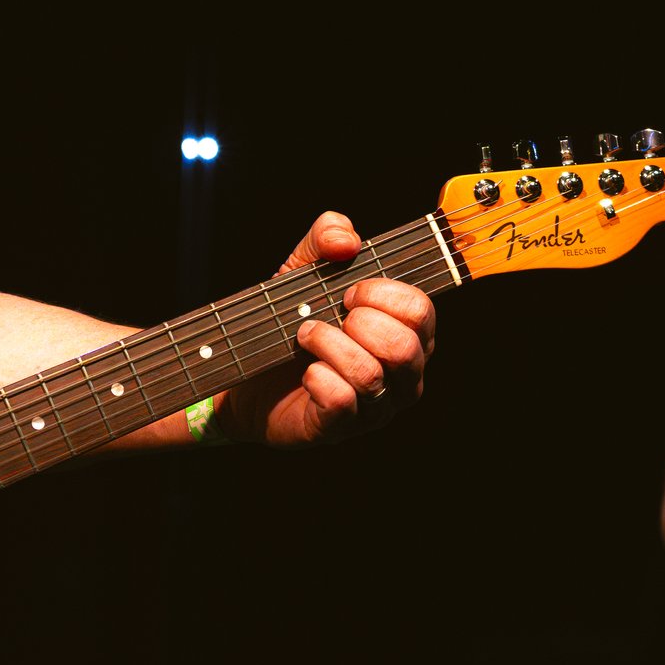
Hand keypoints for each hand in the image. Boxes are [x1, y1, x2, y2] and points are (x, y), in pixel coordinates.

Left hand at [216, 210, 435, 445]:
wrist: (244, 367)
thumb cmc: (289, 318)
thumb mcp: (304, 266)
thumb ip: (327, 236)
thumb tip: (347, 240)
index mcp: (407, 333)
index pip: (420, 310)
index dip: (382, 294)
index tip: (349, 291)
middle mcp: (402, 375)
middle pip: (405, 348)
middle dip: (359, 322)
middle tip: (329, 316)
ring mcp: (375, 407)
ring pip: (371, 375)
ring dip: (328, 344)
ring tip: (305, 336)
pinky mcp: (340, 429)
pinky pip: (342, 401)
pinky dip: (318, 377)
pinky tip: (306, 370)